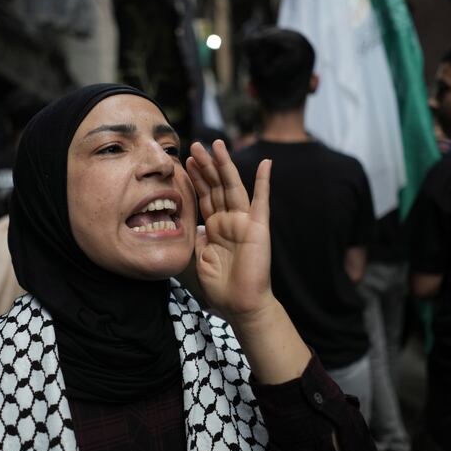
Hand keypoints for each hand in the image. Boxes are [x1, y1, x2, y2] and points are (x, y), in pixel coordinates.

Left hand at [186, 140, 273, 318]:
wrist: (240, 305)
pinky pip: (261, 202)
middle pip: (216, 186)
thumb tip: (194, 224)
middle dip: (205, 165)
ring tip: (216, 145)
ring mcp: (245, 222)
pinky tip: (265, 163)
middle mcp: (230, 220)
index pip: (204, 196)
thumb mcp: (200, 258)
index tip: (185, 160)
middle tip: (194, 145)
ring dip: (225, 165)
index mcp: (215, 227)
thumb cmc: (221, 287)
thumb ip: (198, 238)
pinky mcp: (259, 228)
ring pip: (233, 187)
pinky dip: (264, 182)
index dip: (195, 178)